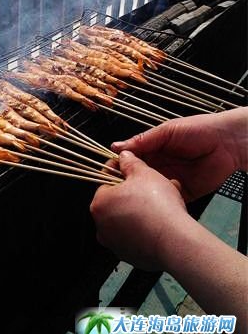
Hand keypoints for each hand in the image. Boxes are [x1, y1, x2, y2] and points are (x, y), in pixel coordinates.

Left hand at [90, 151, 187, 270]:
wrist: (175, 241)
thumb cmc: (157, 206)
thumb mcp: (144, 173)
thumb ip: (130, 162)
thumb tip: (124, 156)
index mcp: (99, 203)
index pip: (105, 180)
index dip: (120, 170)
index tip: (131, 167)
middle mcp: (102, 226)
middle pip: (116, 201)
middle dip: (133, 192)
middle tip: (150, 185)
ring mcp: (115, 244)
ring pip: (127, 219)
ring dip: (140, 209)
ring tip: (160, 202)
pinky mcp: (130, 256)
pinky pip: (136, 236)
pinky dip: (145, 228)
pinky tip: (160, 221)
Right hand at [111, 108, 247, 201]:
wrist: (227, 142)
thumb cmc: (198, 129)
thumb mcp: (166, 131)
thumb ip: (143, 141)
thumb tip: (116, 146)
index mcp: (154, 149)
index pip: (131, 159)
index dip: (118, 165)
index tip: (107, 171)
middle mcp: (160, 165)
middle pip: (138, 176)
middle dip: (126, 182)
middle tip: (115, 188)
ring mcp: (171, 179)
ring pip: (150, 190)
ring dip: (141, 194)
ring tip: (130, 198)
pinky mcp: (183, 192)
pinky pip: (167, 199)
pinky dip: (159, 202)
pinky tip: (150, 204)